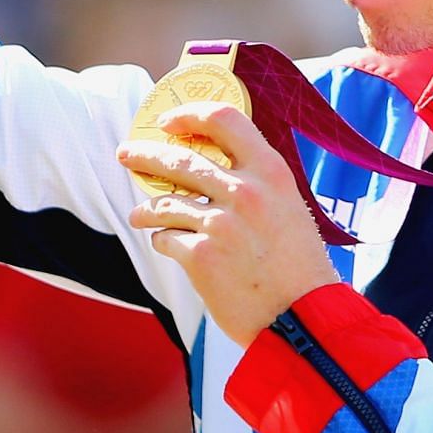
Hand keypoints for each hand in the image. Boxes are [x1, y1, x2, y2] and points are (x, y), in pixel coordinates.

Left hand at [119, 103, 339, 346]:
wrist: (304, 318)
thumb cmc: (300, 268)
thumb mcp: (290, 208)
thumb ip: (257, 185)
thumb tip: (218, 170)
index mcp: (270, 172)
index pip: (223, 119)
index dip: (189, 115)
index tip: (168, 122)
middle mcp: (243, 191)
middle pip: (179, 159)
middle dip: (145, 155)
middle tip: (127, 154)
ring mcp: (219, 223)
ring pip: (164, 203)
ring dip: (146, 209)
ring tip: (138, 215)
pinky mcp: (200, 256)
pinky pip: (166, 239)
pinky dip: (164, 242)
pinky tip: (169, 246)